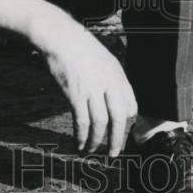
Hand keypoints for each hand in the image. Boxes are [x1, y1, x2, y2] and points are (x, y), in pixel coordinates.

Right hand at [32, 15, 137, 156]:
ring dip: (96, 141)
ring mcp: (93, 89)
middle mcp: (109, 83)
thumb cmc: (80, 48)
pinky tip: (79, 144)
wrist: (61, 38)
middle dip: (116, 140)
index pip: (131, 105)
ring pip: (100, 123)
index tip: (121, 133)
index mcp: (119, 75)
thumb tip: (113, 99)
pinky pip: (82, 122)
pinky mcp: (75, 94)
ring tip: (91, 151)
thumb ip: (111, 79)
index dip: (128, 123)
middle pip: (119, 118)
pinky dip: (82, 136)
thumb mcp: (104, 60)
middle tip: (113, 153)